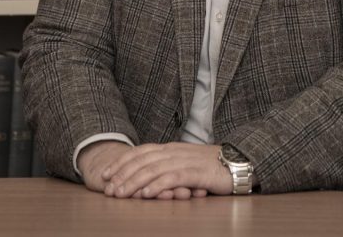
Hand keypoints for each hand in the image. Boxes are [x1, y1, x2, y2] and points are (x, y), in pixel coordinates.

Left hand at [81, 141, 207, 199]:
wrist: (238, 162)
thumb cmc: (211, 166)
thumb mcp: (185, 163)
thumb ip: (167, 166)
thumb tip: (145, 179)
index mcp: (170, 148)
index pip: (139, 152)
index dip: (120, 162)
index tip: (104, 175)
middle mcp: (174, 151)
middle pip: (142, 160)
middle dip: (122, 174)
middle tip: (108, 189)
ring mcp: (185, 160)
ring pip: (153, 169)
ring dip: (134, 182)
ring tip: (121, 193)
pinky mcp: (197, 172)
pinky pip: (173, 178)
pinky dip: (157, 186)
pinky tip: (146, 194)